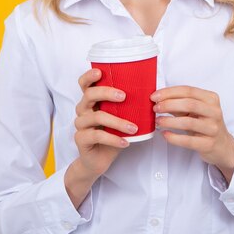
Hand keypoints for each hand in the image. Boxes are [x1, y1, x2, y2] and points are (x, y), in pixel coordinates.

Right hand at [65, 68, 136, 207]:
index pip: (84, 84)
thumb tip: (152, 94)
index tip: (101, 72)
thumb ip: (127, 106)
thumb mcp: (120, 118)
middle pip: (89, 95)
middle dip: (106, 93)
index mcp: (91, 102)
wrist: (98, 160)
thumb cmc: (111, 135)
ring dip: (118, 122)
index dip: (89, 76)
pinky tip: (126, 143)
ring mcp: (80, 125)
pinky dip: (114, 139)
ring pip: (96, 117)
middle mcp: (82, 110)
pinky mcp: (81, 139)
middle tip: (124, 96)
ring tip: (134, 128)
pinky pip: (97, 136)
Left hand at [150, 86, 233, 182]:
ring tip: (158, 121)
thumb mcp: (195, 111)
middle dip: (168, 104)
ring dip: (169, 121)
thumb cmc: (204, 124)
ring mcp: (213, 128)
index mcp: (211, 99)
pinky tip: (164, 134)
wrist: (221, 145)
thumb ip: (179, 104)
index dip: (169, 92)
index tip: (154, 96)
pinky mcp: (208, 144)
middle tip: (155, 108)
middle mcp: (214, 112)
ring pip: (188, 122)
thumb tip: (158, 99)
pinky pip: (188, 141)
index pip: (188, 90)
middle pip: (189, 104)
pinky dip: (173, 137)